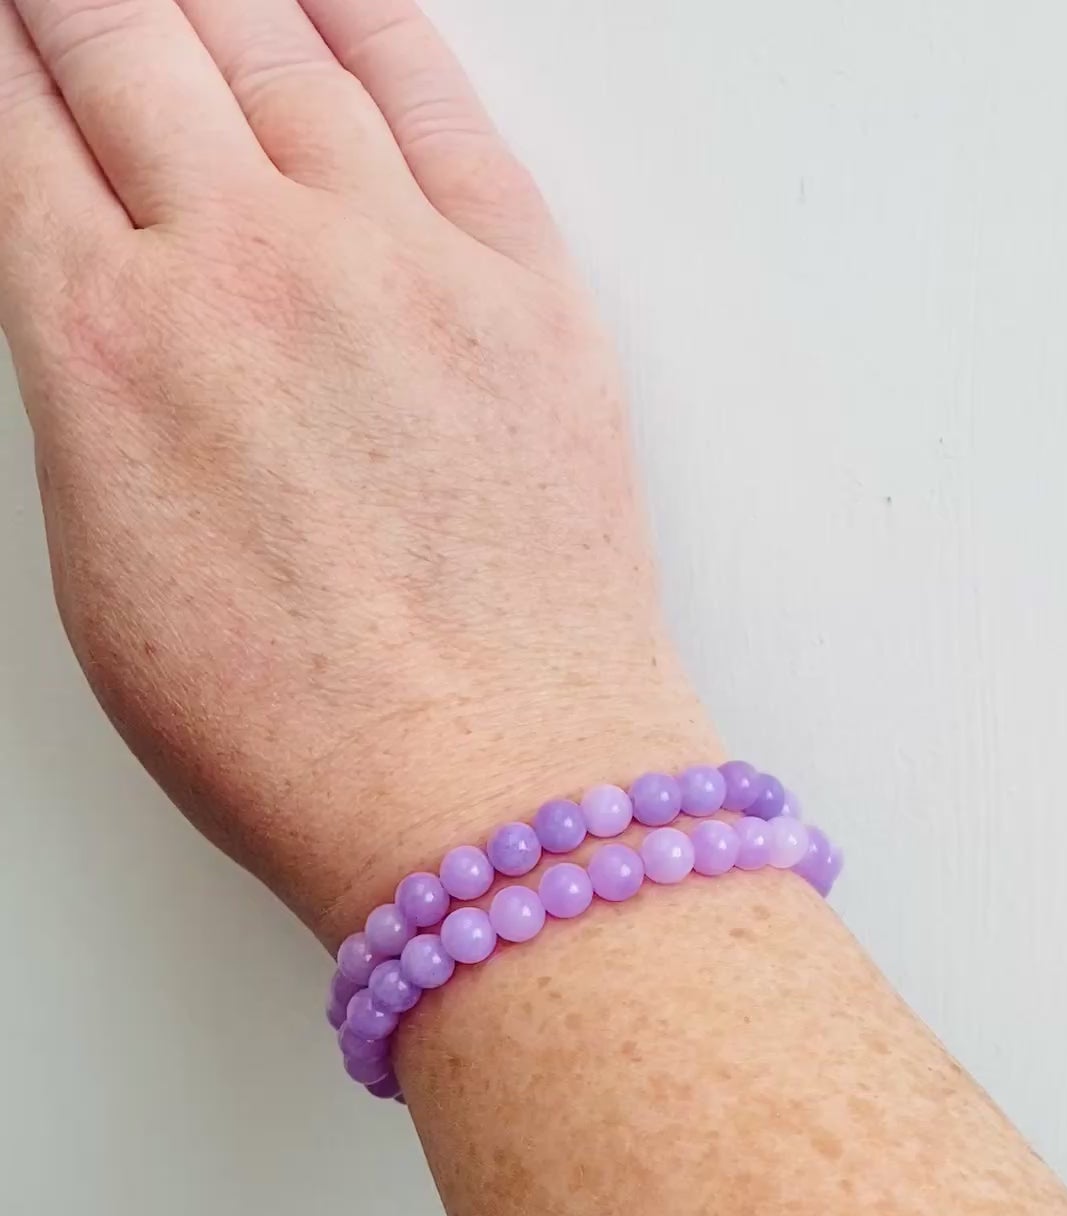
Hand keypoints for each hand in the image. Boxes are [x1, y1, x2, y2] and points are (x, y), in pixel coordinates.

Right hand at [0, 0, 715, 939]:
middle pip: (129, 46)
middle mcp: (243, 268)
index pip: (23, 130)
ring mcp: (394, 259)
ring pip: (277, 40)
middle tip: (71, 0)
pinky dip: (368, 15)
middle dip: (80, 2)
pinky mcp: (522, 281)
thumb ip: (95, 405)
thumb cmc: (300, 736)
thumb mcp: (111, 577)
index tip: (15, 48)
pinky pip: (434, 92)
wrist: (488, 791)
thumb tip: (102, 307)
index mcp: (107, 350)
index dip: (10, 66)